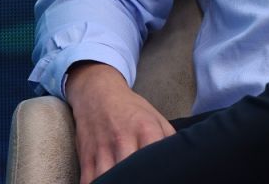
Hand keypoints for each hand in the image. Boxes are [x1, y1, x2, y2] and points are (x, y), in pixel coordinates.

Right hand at [64, 61, 175, 183]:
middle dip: (138, 179)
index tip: (161, 177)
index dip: (159, 173)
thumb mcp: (156, 118)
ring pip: (109, 178)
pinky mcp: (86, 157)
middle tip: (144, 180)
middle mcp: (123, 140)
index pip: (156, 159)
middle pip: (132, 171)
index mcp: (146, 129)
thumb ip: (169, 139)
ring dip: (116, 183)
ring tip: (126, 183)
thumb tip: (182, 159)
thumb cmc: (131, 110)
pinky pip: (89, 181)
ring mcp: (102, 150)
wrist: (98, 93)